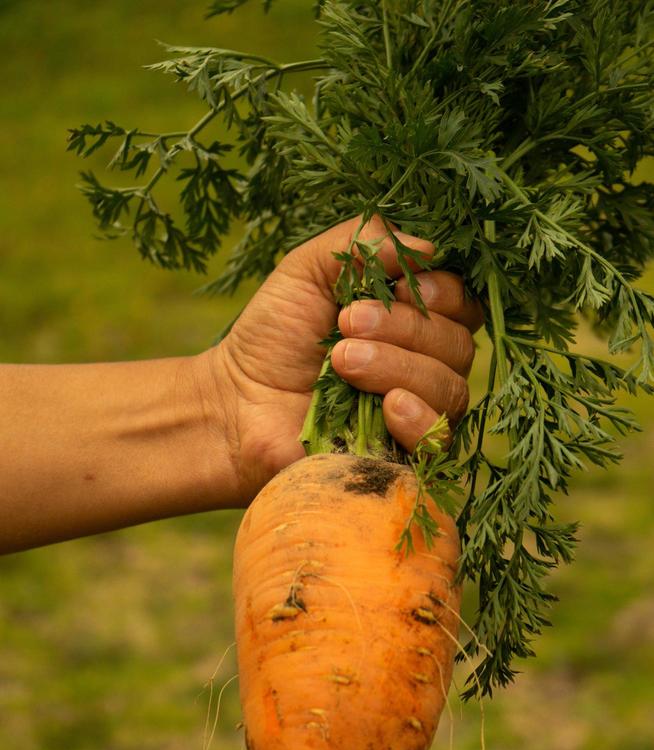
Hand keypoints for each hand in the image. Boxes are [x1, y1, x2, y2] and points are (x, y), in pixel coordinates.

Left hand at [208, 215, 482, 505]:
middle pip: (458, 345)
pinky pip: (440, 443)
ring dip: (397, 368)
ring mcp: (417, 416)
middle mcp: (426, 367)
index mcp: (414, 321)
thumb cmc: (274, 336)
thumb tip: (428, 247)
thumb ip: (364, 242)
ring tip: (340, 363)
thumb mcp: (309, 270)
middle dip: (405, 328)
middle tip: (345, 326)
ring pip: (449, 389)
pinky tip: (388, 407)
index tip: (398, 288)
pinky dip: (420, 419)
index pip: (463, 305)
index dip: (442, 293)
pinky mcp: (403, 459)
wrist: (235, 403)